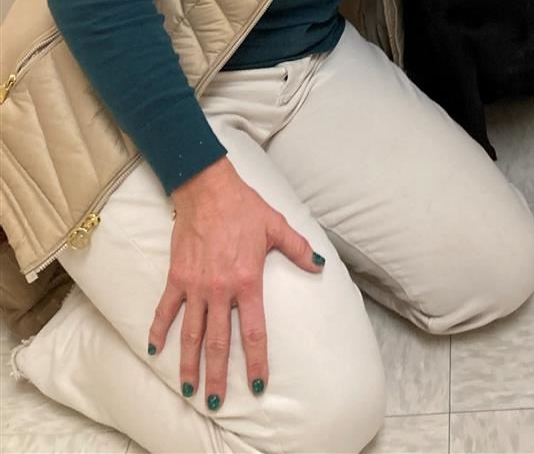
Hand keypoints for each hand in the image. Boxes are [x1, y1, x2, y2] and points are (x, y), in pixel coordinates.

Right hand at [147, 157, 324, 408]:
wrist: (207, 189)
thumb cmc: (244, 207)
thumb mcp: (277, 226)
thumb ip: (298, 249)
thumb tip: (319, 265)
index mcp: (247, 282)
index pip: (253, 332)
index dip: (255, 362)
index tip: (258, 385)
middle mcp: (220, 290)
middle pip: (217, 342)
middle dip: (217, 376)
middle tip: (215, 403)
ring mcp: (195, 286)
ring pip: (190, 334)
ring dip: (188, 363)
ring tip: (188, 388)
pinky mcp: (177, 277)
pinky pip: (165, 310)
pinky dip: (158, 330)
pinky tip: (154, 350)